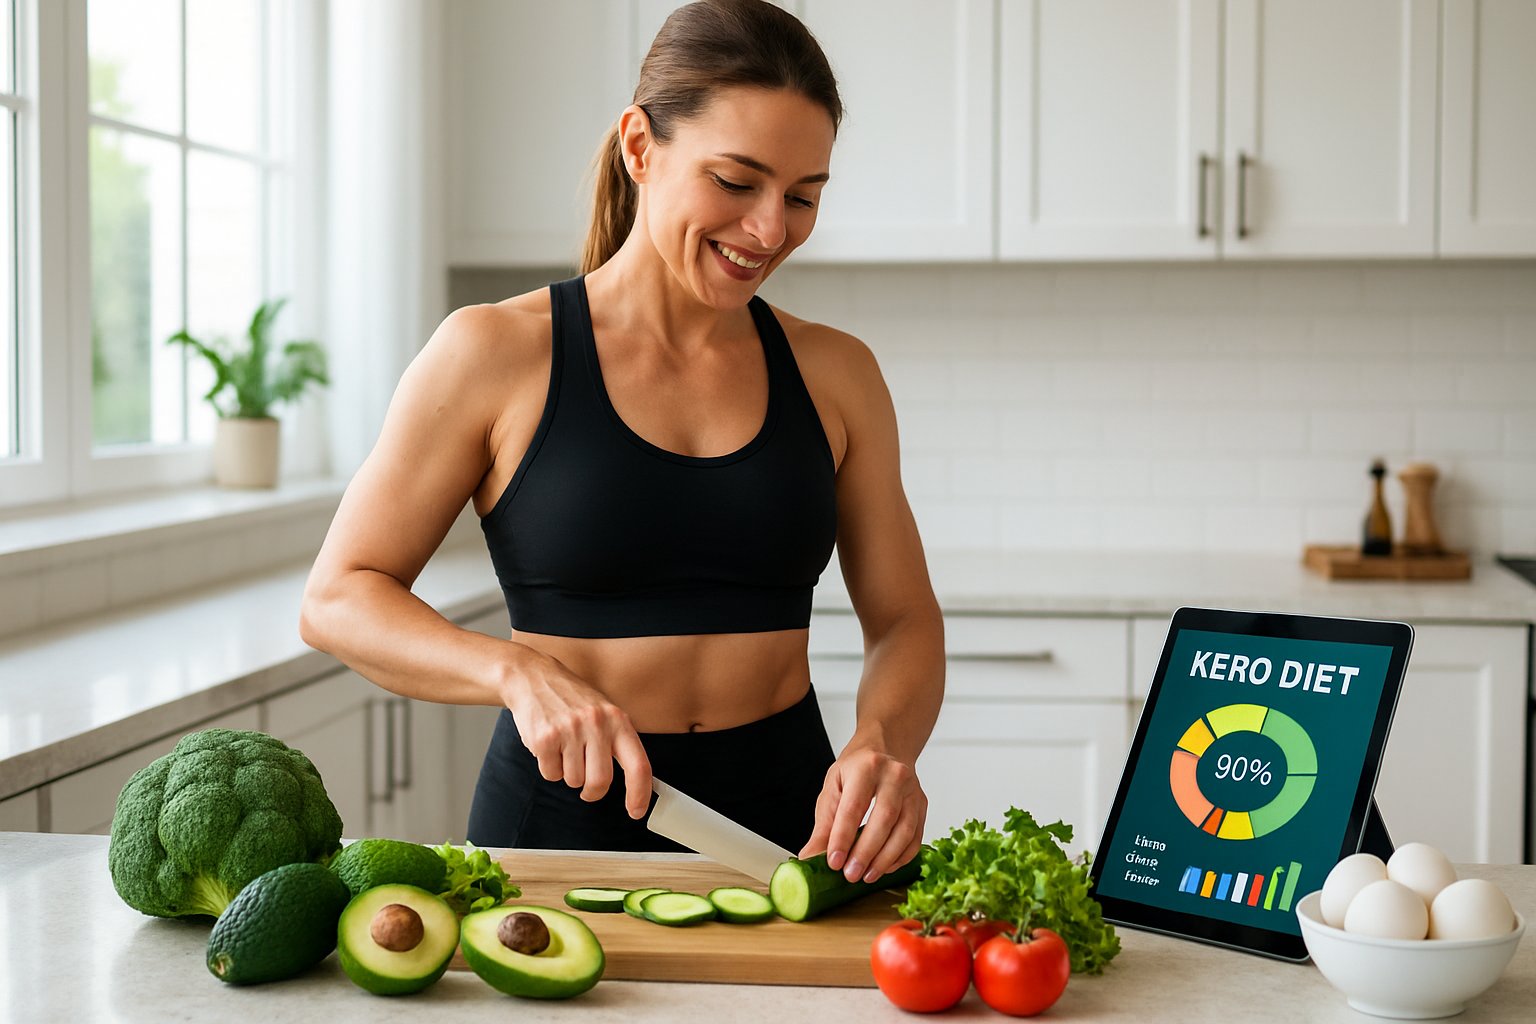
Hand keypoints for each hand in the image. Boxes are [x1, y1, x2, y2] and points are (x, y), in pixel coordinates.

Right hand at [501, 651, 652, 818]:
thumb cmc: (572, 700)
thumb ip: (618, 742)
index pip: (638, 765)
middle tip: (586, 786)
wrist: (534, 677)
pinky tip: (549, 745)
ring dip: (568, 773)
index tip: (636, 812)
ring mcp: (570, 730)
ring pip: (573, 780)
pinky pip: (551, 774)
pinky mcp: (545, 737)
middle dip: (591, 791)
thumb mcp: (605, 712)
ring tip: (564, 748)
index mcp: (618, 720)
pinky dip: (549, 767)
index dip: (639, 794)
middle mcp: (597, 724)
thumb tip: (637, 781)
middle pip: (600, 782)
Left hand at [798, 746, 925, 883]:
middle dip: (866, 852)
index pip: (854, 807)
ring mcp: (912, 791)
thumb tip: (810, 857)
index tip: (833, 862)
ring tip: (866, 876)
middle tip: (850, 874)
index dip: (843, 837)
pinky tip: (884, 868)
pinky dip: (901, 858)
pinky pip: (915, 838)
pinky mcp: (922, 805)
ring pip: (904, 831)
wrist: (886, 747)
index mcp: (866, 767)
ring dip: (885, 859)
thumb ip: (824, 824)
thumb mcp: (833, 787)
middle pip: (883, 819)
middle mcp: (894, 776)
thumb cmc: (857, 769)